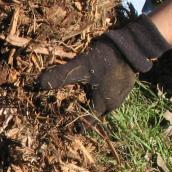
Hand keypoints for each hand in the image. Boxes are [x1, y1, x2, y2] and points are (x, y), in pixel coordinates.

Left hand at [38, 14, 170, 115]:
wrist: (131, 46)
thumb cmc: (106, 59)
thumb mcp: (81, 66)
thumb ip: (61, 76)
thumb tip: (40, 84)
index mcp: (102, 106)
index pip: (86, 123)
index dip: (74, 124)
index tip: (63, 125)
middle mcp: (112, 106)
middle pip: (93, 115)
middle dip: (81, 113)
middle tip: (66, 109)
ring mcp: (120, 97)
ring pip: (101, 105)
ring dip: (90, 103)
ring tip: (77, 98)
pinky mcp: (124, 87)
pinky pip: (108, 96)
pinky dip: (98, 94)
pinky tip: (91, 86)